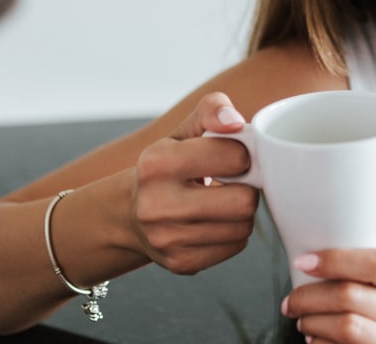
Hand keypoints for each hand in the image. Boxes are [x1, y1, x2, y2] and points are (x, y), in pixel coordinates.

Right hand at [130, 92, 258, 273]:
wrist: (129, 213)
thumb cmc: (166, 166)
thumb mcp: (184, 131)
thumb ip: (212, 110)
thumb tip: (234, 121)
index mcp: (157, 162)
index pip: (233, 156)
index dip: (241, 154)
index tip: (230, 157)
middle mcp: (156, 204)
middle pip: (243, 201)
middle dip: (246, 188)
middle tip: (234, 182)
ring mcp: (167, 239)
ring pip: (243, 227)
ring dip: (241, 212)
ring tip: (223, 201)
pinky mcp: (180, 263)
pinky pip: (235, 247)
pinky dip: (232, 233)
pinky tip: (215, 221)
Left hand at [281, 249, 375, 343]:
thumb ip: (369, 280)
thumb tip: (310, 260)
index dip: (336, 260)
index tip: (303, 262)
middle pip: (353, 296)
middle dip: (311, 296)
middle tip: (291, 301)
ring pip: (347, 327)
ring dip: (313, 322)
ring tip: (302, 321)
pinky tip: (315, 341)